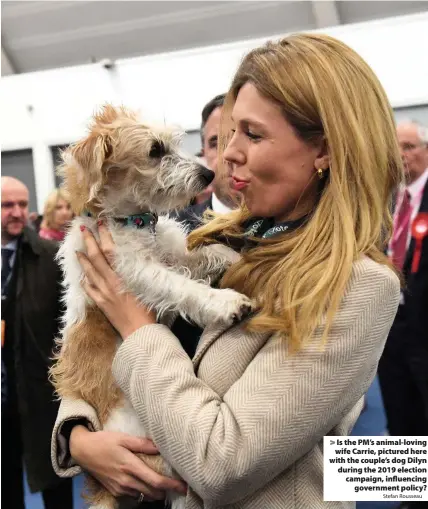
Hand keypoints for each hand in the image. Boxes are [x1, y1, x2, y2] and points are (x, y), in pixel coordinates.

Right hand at [70, 425, 186, 499]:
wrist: (83, 451)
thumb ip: (142, 444)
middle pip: (152, 492)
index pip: (155, 481)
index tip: (183, 486)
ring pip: (143, 496)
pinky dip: (143, 492)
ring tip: (163, 484)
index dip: (171, 485)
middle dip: (166, 491)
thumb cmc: (104, 441)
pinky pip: (134, 496)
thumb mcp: (123, 438)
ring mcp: (120, 488)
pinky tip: (146, 484)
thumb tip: (160, 446)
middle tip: (177, 484)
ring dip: (155, 492)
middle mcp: (126, 481)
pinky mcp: (115, 491)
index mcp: (130, 466)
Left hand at [77, 222, 155, 338]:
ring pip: (89, 273)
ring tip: (77, 250)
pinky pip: (89, 289)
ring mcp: (103, 293)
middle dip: (89, 242)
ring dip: (83, 260)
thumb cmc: (149, 310)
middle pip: (96, 258)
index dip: (105, 236)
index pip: (110, 251)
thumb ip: (142, 271)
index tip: (101, 224)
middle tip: (83, 229)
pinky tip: (83, 277)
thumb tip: (143, 257)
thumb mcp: (149, 286)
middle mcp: (110, 282)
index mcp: (122, 276)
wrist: (140, 332)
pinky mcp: (101, 304)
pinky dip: (85, 281)